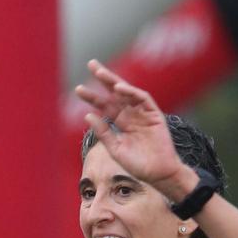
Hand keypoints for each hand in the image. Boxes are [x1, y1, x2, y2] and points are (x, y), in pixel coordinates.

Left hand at [74, 59, 190, 200]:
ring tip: (101, 73)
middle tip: (91, 63)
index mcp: (121, 123)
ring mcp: (143, 114)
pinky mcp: (154, 115)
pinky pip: (143, 99)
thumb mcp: (116, 149)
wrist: (159, 174)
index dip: (92, 97)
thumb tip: (88, 115)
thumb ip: (104, 133)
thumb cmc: (138, 166)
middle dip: (104, 78)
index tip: (78, 89)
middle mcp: (131, 115)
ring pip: (128, 92)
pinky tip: (119, 88)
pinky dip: (132, 92)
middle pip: (115, 93)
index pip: (105, 106)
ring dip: (115, 81)